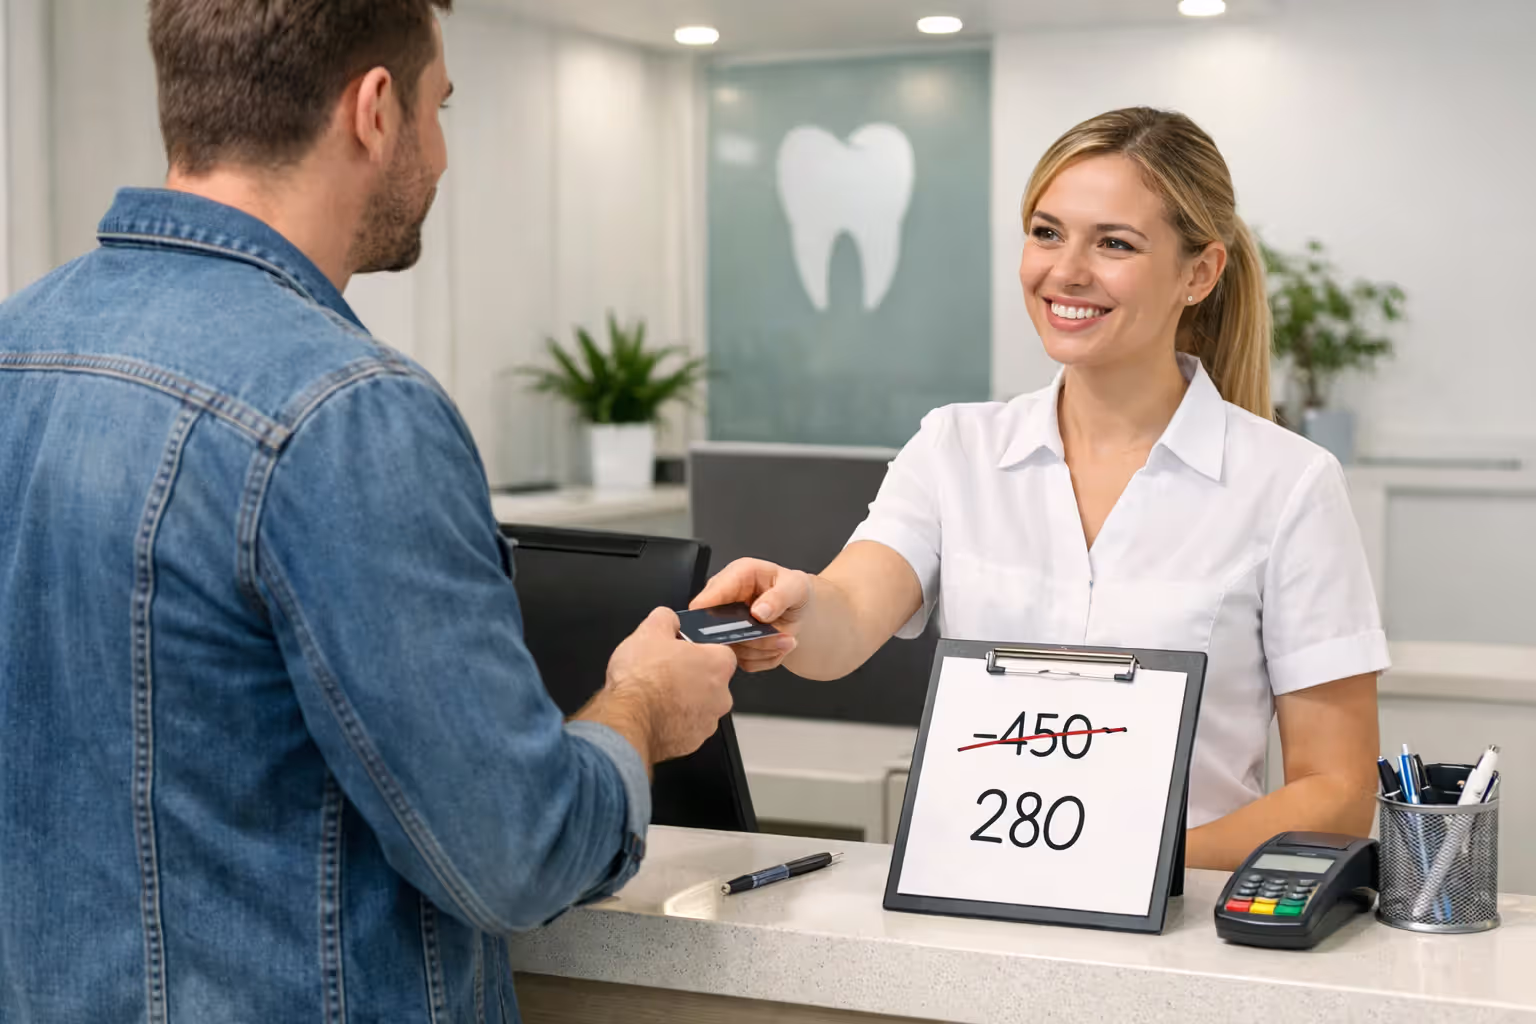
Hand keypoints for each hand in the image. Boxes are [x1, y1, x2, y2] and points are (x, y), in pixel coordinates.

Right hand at [597, 607, 737, 763]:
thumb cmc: (642, 680)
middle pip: (710, 681)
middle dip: (691, 677)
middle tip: (665, 672)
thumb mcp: (649, 630)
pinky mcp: (690, 742)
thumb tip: (669, 618)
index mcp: (717, 666)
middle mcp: (720, 697)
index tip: (683, 651)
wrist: (626, 720)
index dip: (699, 649)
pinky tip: (653, 712)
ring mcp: (707, 723)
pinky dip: (672, 720)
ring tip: (655, 694)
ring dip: (682, 700)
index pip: (721, 652)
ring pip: (698, 705)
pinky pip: (685, 726)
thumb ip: (666, 618)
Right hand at [689, 558, 810, 672]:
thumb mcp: (795, 586)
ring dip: (763, 649)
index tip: (731, 629)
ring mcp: (726, 627)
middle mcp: (724, 603)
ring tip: (786, 639)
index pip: (706, 600)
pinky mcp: (735, 647)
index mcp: (733, 578)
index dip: (707, 617)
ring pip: (734, 651)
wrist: (800, 609)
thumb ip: (779, 596)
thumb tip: (759, 611)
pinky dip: (766, 658)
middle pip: (716, 632)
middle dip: (751, 639)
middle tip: (780, 636)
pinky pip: (745, 662)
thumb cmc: (793, 590)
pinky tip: (778, 645)